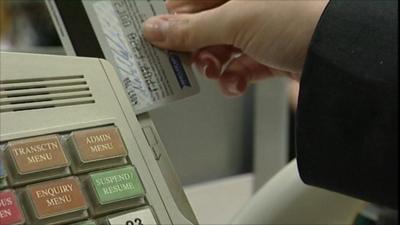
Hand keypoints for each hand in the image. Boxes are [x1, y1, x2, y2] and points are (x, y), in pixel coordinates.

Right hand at [143, 0, 327, 95]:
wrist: (341, 54)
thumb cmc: (300, 18)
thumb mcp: (235, 20)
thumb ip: (192, 28)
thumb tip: (156, 30)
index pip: (189, 1)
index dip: (173, 21)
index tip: (159, 40)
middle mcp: (247, 5)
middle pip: (204, 27)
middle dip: (195, 47)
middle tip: (188, 59)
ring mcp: (261, 29)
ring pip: (222, 49)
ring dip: (214, 65)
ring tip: (214, 69)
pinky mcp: (271, 53)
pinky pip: (242, 66)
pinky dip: (235, 78)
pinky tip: (234, 82)